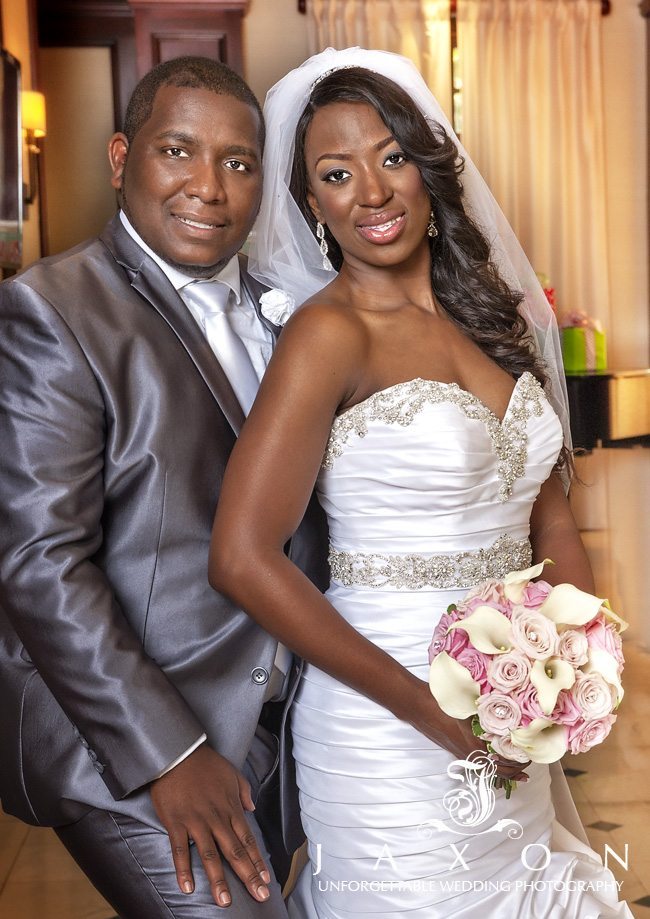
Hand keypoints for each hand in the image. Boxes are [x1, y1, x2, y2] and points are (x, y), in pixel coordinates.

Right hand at [150, 744, 270, 907]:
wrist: (179, 753)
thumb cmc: (206, 763)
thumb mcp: (232, 773)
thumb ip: (244, 792)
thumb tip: (252, 807)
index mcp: (231, 808)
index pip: (248, 840)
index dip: (257, 861)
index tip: (266, 879)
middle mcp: (217, 818)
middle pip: (235, 852)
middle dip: (248, 876)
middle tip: (259, 896)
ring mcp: (196, 822)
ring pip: (210, 855)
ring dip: (218, 879)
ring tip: (224, 901)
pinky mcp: (176, 823)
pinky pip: (180, 850)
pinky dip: (183, 869)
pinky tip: (187, 887)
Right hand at [406, 679, 529, 782]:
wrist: (419, 708)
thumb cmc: (443, 705)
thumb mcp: (469, 707)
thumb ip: (488, 712)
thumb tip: (510, 716)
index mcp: (476, 746)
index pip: (505, 762)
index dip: (520, 761)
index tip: (531, 754)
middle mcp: (471, 755)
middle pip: (500, 772)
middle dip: (516, 770)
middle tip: (529, 763)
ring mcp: (463, 755)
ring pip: (489, 770)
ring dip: (505, 771)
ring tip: (518, 770)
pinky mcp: (457, 752)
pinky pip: (480, 764)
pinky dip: (492, 766)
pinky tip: (496, 761)